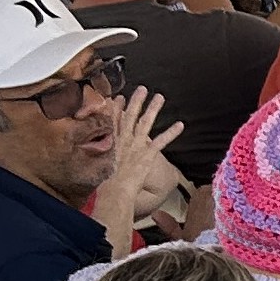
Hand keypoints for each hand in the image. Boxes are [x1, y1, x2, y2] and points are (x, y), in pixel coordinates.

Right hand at [93, 90, 184, 252]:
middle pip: (130, 116)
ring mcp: (136, 146)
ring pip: (146, 123)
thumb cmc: (105, 183)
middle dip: (136, 101)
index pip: (113, 120)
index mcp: (111, 142)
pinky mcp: (147, 154)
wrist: (114, 191)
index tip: (119, 96)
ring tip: (160, 97)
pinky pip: (162, 141)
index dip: (116, 107)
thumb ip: (102, 156)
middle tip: (142, 88)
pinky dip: (171, 133)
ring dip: (153, 109)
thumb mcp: (99, 165)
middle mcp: (123, 141)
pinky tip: (180, 125)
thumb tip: (101, 155)